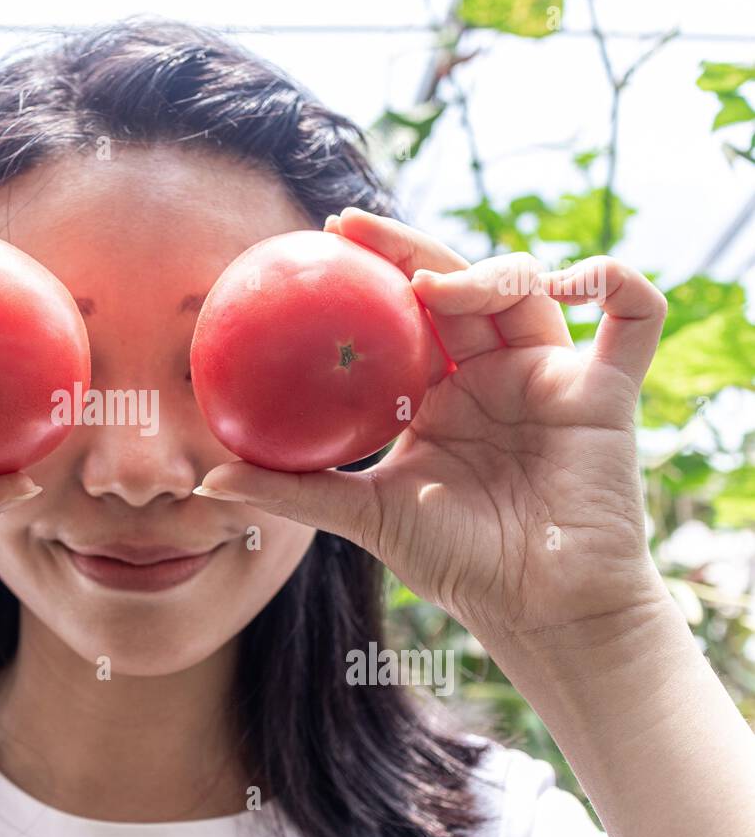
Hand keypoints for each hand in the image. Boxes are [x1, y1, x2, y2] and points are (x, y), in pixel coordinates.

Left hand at [197, 207, 671, 647]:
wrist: (536, 609)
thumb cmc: (457, 563)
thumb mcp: (365, 517)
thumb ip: (293, 492)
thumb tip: (204, 482)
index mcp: (439, 392)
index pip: (402, 315)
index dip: (367, 272)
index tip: (318, 243)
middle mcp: (492, 373)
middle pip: (455, 284)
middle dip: (406, 246)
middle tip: (350, 227)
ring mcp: (551, 376)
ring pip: (525, 288)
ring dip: (480, 273)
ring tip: (428, 287)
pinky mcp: (607, 392)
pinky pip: (633, 321)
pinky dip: (617, 283)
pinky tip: (575, 278)